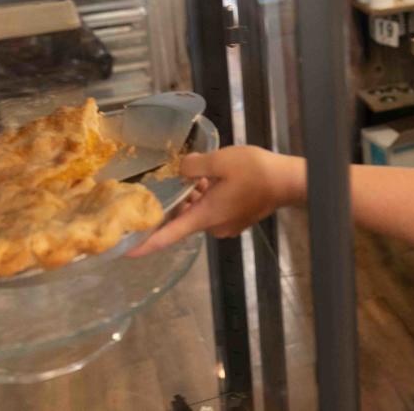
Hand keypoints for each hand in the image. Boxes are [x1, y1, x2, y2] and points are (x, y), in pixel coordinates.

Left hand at [127, 146, 303, 255]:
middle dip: (178, 200)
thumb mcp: (220, 160)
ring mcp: (227, 225)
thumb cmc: (256, 172)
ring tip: (204, 173)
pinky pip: (213, 211)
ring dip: (196, 196)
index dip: (145, 245)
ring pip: (200, 212)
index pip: (168, 236)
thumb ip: (194, 165)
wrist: (289, 181)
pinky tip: (216, 180)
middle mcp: (214, 226)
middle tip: (177, 178)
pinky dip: (209, 198)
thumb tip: (181, 170)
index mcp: (205, 216)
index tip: (125, 252)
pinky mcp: (237, 220)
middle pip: (184, 219)